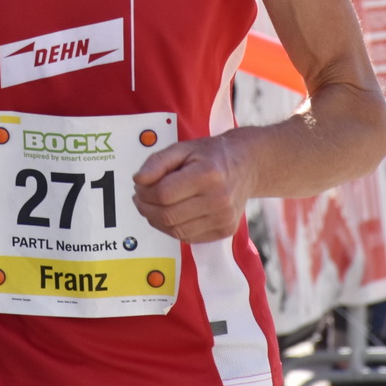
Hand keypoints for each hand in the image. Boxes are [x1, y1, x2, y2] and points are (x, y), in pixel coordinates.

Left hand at [132, 136, 251, 243]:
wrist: (246, 165)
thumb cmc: (212, 155)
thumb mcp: (183, 148)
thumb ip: (158, 161)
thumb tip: (138, 180)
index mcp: (208, 175)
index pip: (164, 193)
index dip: (144, 192)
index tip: (139, 187)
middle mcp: (219, 199)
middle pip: (168, 215)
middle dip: (146, 208)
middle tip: (141, 198)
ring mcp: (224, 218)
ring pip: (176, 230)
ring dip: (157, 220)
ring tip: (153, 206)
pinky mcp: (225, 230)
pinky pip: (188, 237)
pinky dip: (172, 228)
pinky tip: (170, 214)